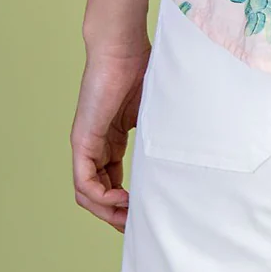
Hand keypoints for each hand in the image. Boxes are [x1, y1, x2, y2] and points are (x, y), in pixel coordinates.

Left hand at [70, 36, 150, 232]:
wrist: (122, 45)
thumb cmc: (141, 67)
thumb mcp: (155, 109)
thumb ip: (161, 131)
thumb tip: (188, 154)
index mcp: (112, 138)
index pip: (113, 180)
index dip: (127, 201)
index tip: (147, 210)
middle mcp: (96, 145)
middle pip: (99, 193)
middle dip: (118, 214)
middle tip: (139, 226)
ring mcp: (87, 144)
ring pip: (89, 193)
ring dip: (108, 212)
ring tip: (131, 219)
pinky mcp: (82, 141)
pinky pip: (84, 182)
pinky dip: (101, 198)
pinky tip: (122, 201)